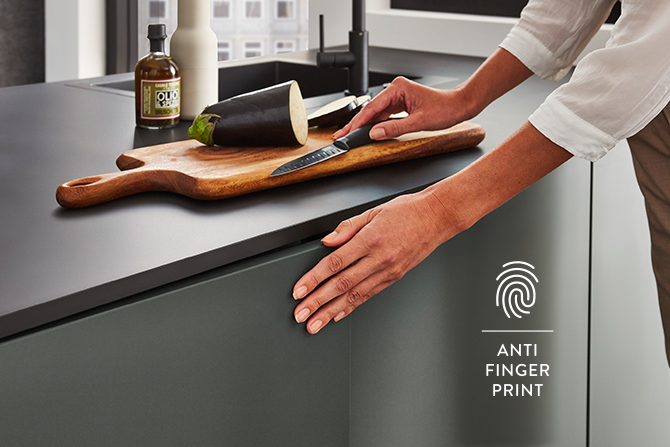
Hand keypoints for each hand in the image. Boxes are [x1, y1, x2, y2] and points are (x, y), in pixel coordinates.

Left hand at [292, 189, 462, 333]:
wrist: (437, 218)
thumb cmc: (407, 211)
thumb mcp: (373, 211)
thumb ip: (347, 227)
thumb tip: (327, 241)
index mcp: (370, 239)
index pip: (335, 263)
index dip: (314, 279)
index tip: (299, 290)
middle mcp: (379, 259)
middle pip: (341, 285)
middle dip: (318, 302)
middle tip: (301, 315)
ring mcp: (387, 271)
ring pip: (354, 296)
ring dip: (331, 311)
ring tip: (315, 323)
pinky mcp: (394, 278)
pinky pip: (368, 295)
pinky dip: (351, 307)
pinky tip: (338, 315)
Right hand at [333, 76, 473, 140]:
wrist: (459, 105)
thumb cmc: (445, 109)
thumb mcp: (418, 122)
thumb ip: (394, 128)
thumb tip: (375, 133)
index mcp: (398, 88)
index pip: (372, 107)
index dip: (358, 122)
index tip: (348, 132)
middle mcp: (396, 89)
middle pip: (371, 109)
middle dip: (356, 124)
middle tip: (342, 135)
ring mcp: (398, 96)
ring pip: (376, 112)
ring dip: (364, 124)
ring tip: (350, 134)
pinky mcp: (401, 103)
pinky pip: (384, 114)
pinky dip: (376, 123)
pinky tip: (367, 131)